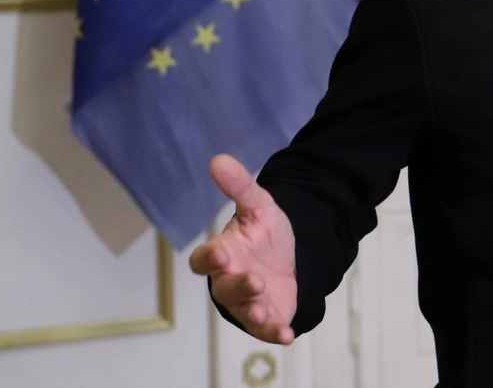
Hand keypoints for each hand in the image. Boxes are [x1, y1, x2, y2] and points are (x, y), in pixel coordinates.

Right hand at [188, 154, 297, 343]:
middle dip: (237, 285)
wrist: (290, 257)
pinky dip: (273, 332)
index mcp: (222, 253)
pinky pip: (265, 328)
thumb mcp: (259, 206)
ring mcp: (246, 301)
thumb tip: (218, 159)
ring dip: (252, 309)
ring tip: (263, 306)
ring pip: (242, 309)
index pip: (203, 260)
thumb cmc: (264, 234)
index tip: (221, 254)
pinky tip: (286, 334)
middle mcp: (229, 280)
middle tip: (253, 280)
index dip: (208, 259)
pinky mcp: (265, 317)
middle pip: (224, 288)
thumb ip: (240, 187)